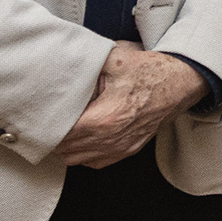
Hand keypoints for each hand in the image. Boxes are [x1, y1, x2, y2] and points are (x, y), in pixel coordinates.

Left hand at [54, 43, 206, 168]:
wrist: (182, 83)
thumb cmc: (152, 72)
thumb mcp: (115, 58)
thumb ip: (85, 62)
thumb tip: (61, 60)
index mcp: (106, 118)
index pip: (63, 134)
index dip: (47, 127)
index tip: (39, 117)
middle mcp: (113, 138)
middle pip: (66, 151)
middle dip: (53, 138)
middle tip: (47, 120)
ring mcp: (121, 147)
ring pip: (78, 160)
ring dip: (67, 147)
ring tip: (63, 128)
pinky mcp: (128, 150)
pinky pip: (95, 162)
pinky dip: (84, 153)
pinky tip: (83, 136)